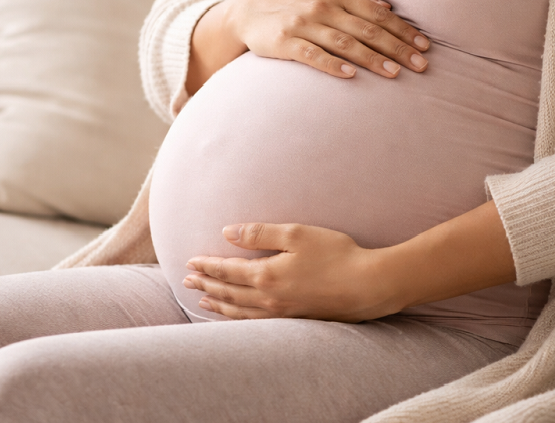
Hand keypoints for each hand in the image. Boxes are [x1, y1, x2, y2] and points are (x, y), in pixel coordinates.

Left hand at [183, 223, 400, 322]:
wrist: (367, 285)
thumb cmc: (335, 254)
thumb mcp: (297, 234)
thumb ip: (260, 233)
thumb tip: (228, 233)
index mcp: (265, 275)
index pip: (227, 270)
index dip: (207, 266)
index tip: (190, 263)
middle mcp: (268, 298)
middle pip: (228, 292)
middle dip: (206, 284)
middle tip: (187, 281)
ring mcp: (281, 313)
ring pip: (239, 311)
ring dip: (218, 304)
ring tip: (203, 300)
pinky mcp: (294, 320)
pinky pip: (255, 322)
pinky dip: (238, 318)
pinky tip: (237, 315)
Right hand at [230, 0, 429, 77]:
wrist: (249, 10)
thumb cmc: (296, 1)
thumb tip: (387, 7)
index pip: (377, 14)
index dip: (403, 30)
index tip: (424, 46)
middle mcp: (322, 7)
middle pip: (367, 29)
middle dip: (396, 48)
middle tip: (420, 64)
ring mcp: (303, 24)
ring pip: (345, 43)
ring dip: (372, 59)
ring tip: (394, 73)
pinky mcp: (285, 42)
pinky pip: (312, 55)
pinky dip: (332, 65)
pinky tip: (351, 76)